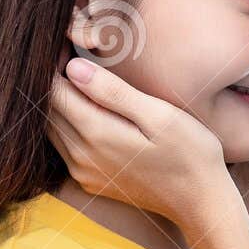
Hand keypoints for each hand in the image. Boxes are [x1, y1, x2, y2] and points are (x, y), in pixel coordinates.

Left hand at [47, 58, 234, 231]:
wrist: (201, 202)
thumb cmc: (191, 153)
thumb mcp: (160, 116)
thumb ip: (115, 92)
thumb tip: (73, 68)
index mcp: (97, 133)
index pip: (54, 90)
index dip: (54, 64)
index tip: (66, 45)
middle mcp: (81, 156)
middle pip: (47, 109)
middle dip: (54, 82)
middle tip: (69, 56)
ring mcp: (83, 172)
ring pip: (52, 128)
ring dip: (59, 104)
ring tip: (80, 81)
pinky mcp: (89, 181)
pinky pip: (63, 147)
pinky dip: (67, 125)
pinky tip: (90, 112)